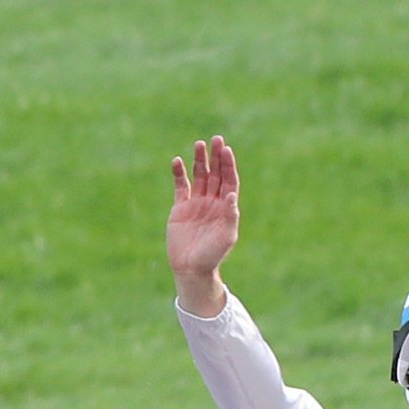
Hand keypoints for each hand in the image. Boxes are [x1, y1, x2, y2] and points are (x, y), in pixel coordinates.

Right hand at [165, 134, 241, 311]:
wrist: (191, 269)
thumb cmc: (212, 255)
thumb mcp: (226, 237)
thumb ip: (230, 215)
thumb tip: (231, 194)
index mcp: (226, 207)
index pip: (229, 180)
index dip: (228, 165)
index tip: (226, 150)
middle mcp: (212, 202)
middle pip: (215, 174)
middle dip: (216, 157)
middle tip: (216, 139)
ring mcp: (196, 203)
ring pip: (199, 176)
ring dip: (200, 160)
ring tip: (199, 144)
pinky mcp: (180, 207)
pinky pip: (180, 186)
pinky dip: (179, 173)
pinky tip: (177, 161)